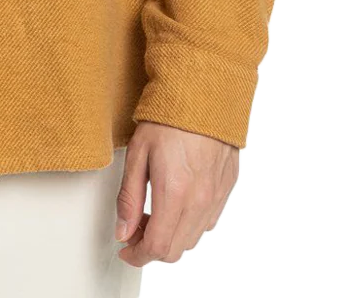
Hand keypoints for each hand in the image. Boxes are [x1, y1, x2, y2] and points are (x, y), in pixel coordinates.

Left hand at [114, 121, 238, 266]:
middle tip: (135, 229)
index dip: (137, 255)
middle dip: (151, 248)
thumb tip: (123, 230)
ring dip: (170, 236)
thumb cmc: (169, 119)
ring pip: (192, 239)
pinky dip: (188, 224)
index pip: (157, 247)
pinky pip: (207, 222)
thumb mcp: (137, 154)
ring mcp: (216, 198)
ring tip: (153, 213)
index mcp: (174, 194)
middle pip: (175, 249)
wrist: (204, 96)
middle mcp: (200, 202)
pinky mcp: (226, 189)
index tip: (125, 250)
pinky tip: (175, 204)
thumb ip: (129, 198)